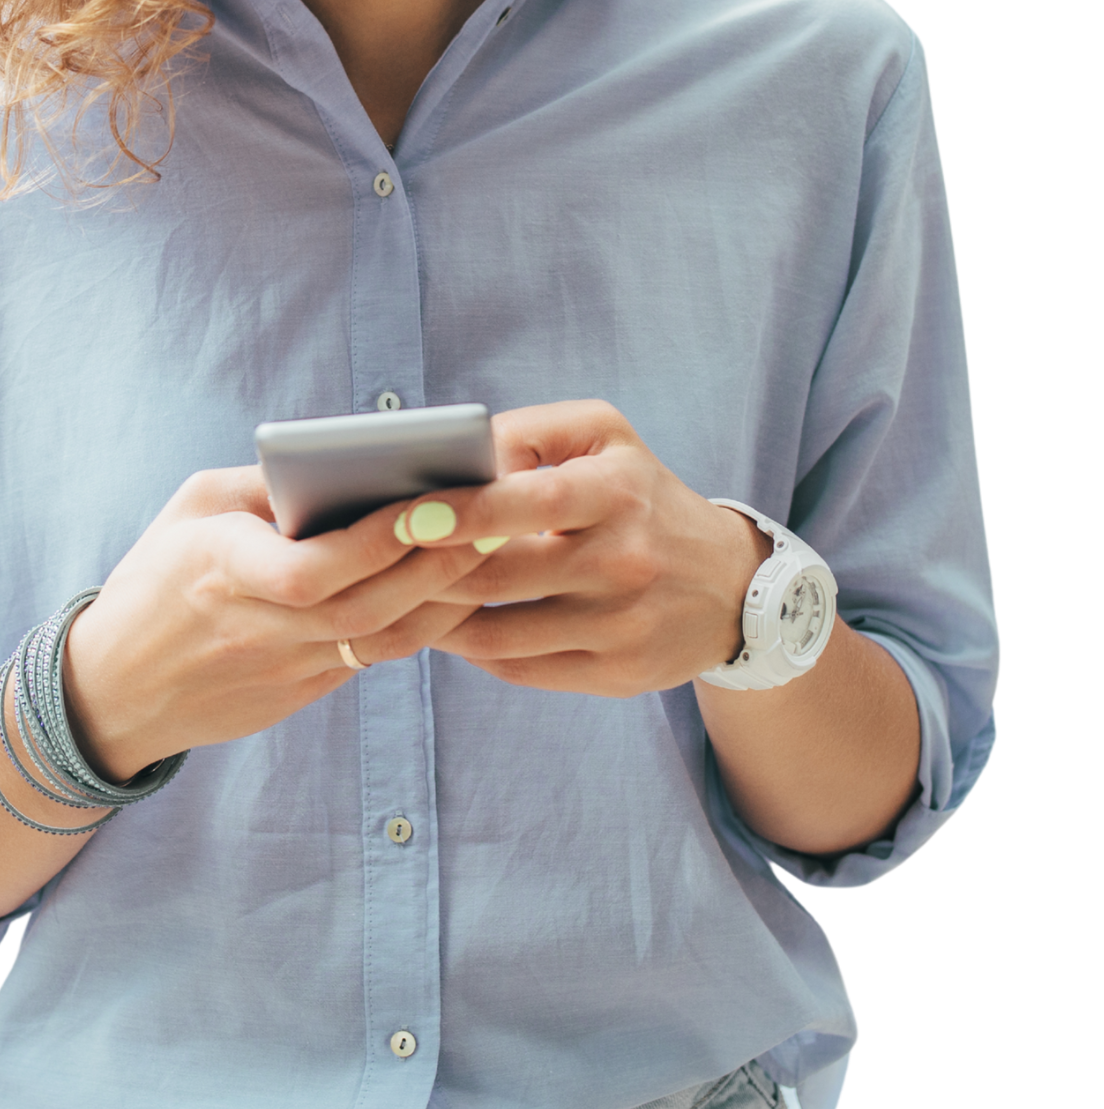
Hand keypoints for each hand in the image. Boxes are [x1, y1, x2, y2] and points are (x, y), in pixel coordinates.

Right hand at [61, 465, 497, 780]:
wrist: (113, 689)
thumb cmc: (156, 577)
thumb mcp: (191, 508)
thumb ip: (264, 485)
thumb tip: (345, 463)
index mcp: (219, 570)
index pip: (310, 569)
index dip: (375, 542)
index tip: (427, 501)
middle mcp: (255, 626)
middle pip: (364, 607)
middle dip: (433, 564)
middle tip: (489, 519)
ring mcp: (280, 670)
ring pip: (381, 642)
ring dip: (442, 598)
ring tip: (487, 548)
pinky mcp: (298, 695)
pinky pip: (373, 661)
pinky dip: (419, 626)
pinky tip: (453, 589)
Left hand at [396, 400, 771, 696]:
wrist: (731, 584)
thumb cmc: (643, 494)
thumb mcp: (605, 437)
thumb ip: (528, 432)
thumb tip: (455, 456)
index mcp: (617, 491)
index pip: (529, 500)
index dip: (461, 511)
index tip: (403, 514)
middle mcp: (625, 560)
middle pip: (500, 575)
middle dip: (427, 572)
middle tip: (376, 565)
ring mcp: (622, 625)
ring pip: (499, 633)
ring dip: (438, 619)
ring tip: (399, 598)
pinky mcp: (619, 675)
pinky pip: (520, 670)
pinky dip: (474, 652)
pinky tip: (450, 630)